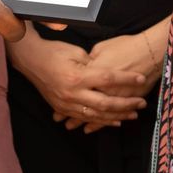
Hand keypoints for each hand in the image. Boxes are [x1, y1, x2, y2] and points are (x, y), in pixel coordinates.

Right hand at [11, 33, 147, 130]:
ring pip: (97, 115)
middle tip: (141, 102)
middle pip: (105, 102)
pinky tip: (114, 121)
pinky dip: (101, 121)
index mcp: (77, 76)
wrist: (30, 60)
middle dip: (126, 104)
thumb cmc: (54, 51)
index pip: (108, 79)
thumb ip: (94, 65)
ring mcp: (67, 103)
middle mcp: (72, 92)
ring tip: (133, 114)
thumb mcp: (76, 52)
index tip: (141, 78)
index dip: (126, 79)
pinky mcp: (62, 108)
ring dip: (117, 116)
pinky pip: (85, 118)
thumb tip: (109, 74)